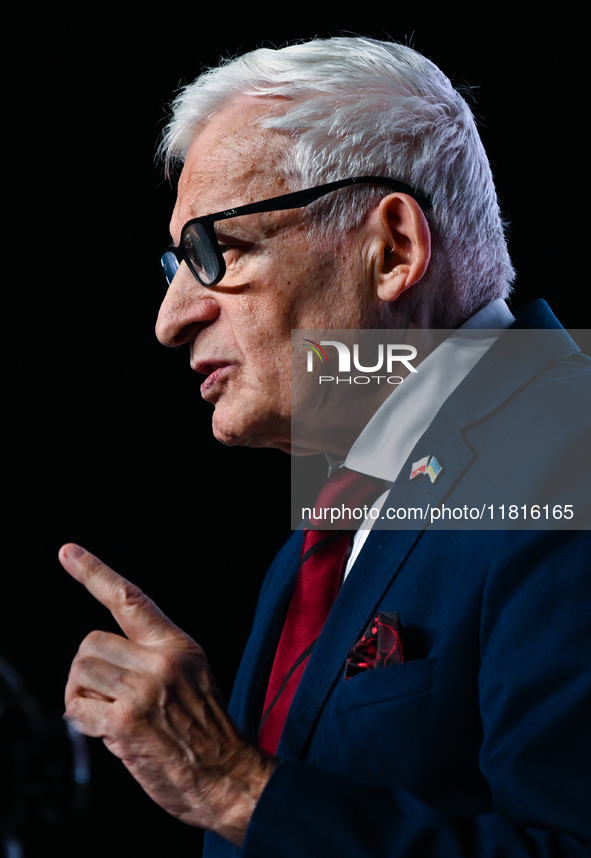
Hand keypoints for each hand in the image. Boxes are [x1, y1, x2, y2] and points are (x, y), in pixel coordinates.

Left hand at [60, 543, 274, 845]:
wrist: (226, 777)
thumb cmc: (203, 732)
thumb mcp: (189, 678)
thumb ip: (151, 661)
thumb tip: (100, 660)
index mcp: (178, 646)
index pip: (130, 598)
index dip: (94, 572)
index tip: (67, 552)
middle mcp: (162, 661)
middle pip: (90, 644)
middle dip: (86, 672)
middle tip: (105, 699)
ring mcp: (144, 689)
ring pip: (81, 673)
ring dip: (83, 698)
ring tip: (110, 717)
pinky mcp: (127, 721)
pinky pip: (78, 710)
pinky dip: (83, 723)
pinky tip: (108, 734)